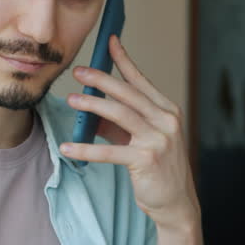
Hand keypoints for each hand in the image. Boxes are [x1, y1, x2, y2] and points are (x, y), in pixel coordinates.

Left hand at [61, 35, 200, 231]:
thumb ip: (118, 125)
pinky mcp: (147, 160)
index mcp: (166, 111)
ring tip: (72, 99)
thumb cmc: (158, 170)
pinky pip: (110, 151)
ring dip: (93, 105)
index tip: (110, 41)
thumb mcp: (139, 141)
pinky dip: (86, 149)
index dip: (124, 60)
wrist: (176, 203)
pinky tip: (68, 147)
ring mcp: (159, 139)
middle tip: (79, 71)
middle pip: (129, 92)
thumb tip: (90, 111)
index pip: (141, 80)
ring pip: (120, 114)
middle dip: (102, 79)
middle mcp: (166, 121)